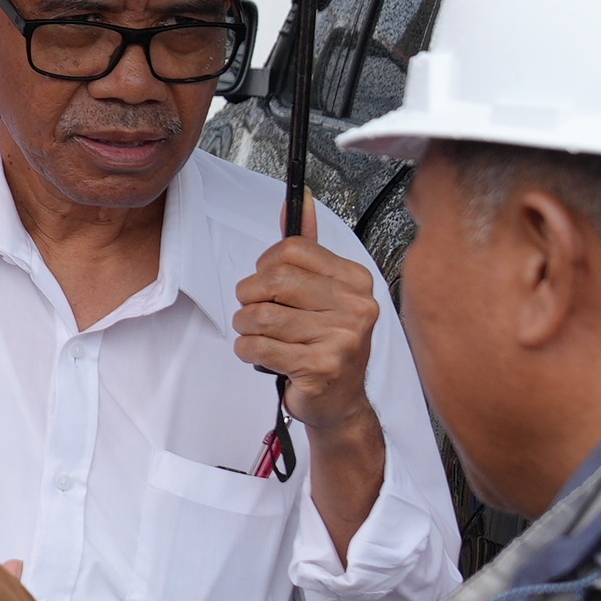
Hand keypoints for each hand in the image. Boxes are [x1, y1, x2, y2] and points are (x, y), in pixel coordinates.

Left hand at [232, 232, 381, 438]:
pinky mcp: (321, 367)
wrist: (341, 402)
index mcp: (355, 280)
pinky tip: (260, 355)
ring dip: (245, 327)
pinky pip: (258, 347)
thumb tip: (301, 198)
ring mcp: (342, 337)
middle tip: (252, 311)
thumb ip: (308, 248)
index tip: (266, 282)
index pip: (293, 249)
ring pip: (261, 316)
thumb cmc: (326, 343)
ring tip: (257, 335)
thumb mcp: (322, 292)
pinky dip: (246, 350)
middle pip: (274, 280)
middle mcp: (356, 305)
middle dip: (249, 297)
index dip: (265, 265)